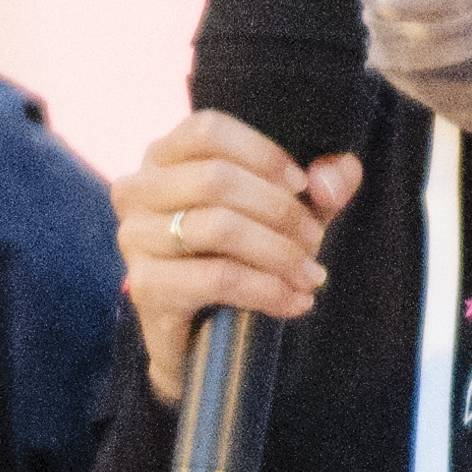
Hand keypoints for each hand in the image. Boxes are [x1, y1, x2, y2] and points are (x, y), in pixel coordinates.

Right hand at [115, 111, 365, 402]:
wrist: (203, 341)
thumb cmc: (241, 260)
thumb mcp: (285, 215)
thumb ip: (319, 187)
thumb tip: (336, 176)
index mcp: (164, 158)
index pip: (208, 130)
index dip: (263, 153)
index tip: (303, 185)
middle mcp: (137, 190)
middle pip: (216, 179)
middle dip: (280, 211)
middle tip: (316, 241)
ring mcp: (135, 238)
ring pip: (219, 228)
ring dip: (279, 252)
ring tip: (311, 275)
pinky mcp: (146, 287)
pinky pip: (217, 277)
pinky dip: (268, 289)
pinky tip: (296, 302)